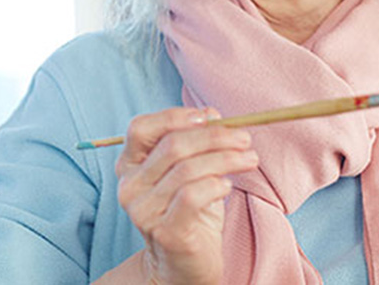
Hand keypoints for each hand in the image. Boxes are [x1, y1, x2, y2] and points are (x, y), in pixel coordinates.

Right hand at [114, 107, 258, 284]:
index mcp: (129, 165)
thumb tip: (211, 114)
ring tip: (249, 159)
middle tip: (244, 138)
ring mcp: (143, 211)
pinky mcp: (165, 231)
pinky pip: (192, 196)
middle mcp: (130, 186)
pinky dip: (215, 185)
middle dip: (214, 137)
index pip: (141, 128)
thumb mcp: (192, 172)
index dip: (174, 117)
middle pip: (172, 146)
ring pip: (187, 169)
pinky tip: (228, 186)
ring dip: (225, 159)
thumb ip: (196, 142)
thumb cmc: (190, 213)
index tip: (209, 117)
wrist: (185, 265)